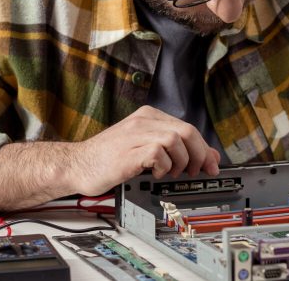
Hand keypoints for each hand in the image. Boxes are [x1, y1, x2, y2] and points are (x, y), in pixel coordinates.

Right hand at [68, 106, 221, 195]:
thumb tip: (207, 155)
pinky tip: (156, 173)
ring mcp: (135, 134)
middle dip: (199, 155)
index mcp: (147, 116)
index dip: (204, 148)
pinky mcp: (128, 151)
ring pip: (176, 140)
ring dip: (181, 162)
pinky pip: (158, 153)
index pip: (188, 127)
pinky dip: (164, 166)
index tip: (211, 165)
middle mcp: (143, 121)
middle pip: (187, 131)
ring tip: (170, 173)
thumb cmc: (108, 159)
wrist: (77, 165)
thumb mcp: (145, 149)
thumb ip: (174, 149)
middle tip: (196, 172)